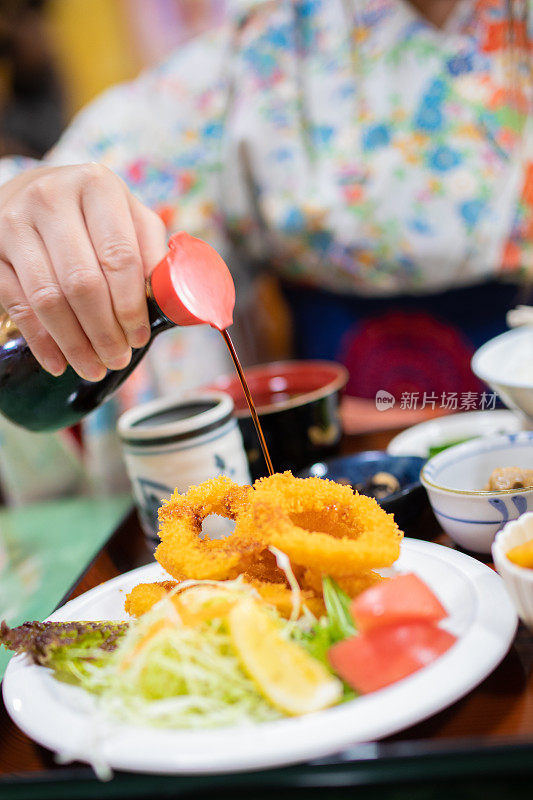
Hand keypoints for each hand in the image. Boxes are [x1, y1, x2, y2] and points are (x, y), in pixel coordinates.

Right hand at [0, 163, 167, 379]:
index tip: (139, 338)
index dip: (132, 306)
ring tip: (93, 367)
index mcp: (96, 186)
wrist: (32, 192)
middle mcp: (51, 197)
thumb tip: (170, 297)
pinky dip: (40, 341)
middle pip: (83, 282)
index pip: (120, 258)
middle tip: (117, 359)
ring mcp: (14, 222)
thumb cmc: (92, 212)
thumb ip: (150, 250)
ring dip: (74, 343)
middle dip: (104, 332)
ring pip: (48, 298)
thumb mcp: (128, 216)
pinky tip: (58, 362)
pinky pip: (16, 304)